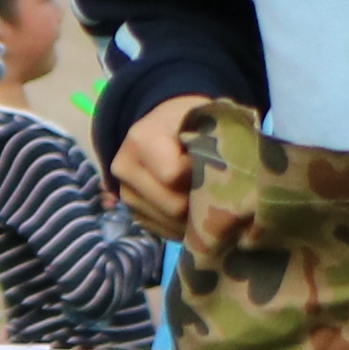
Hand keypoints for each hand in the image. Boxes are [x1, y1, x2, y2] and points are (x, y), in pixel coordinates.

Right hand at [110, 94, 210, 232]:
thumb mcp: (203, 118)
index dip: (200, 174)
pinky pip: (165, 231)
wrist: (164, 126)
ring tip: (205, 195)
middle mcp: (124, 171)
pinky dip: (184, 225)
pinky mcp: (133, 214)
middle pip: (173, 206)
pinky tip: (193, 207)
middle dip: (200, 200)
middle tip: (216, 186)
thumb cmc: (189, 121)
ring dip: (194, 217)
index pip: (174, 175)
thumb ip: (211, 144)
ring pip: (170, 223)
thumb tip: (224, 181)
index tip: (212, 162)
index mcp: (141, 140)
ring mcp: (126, 195)